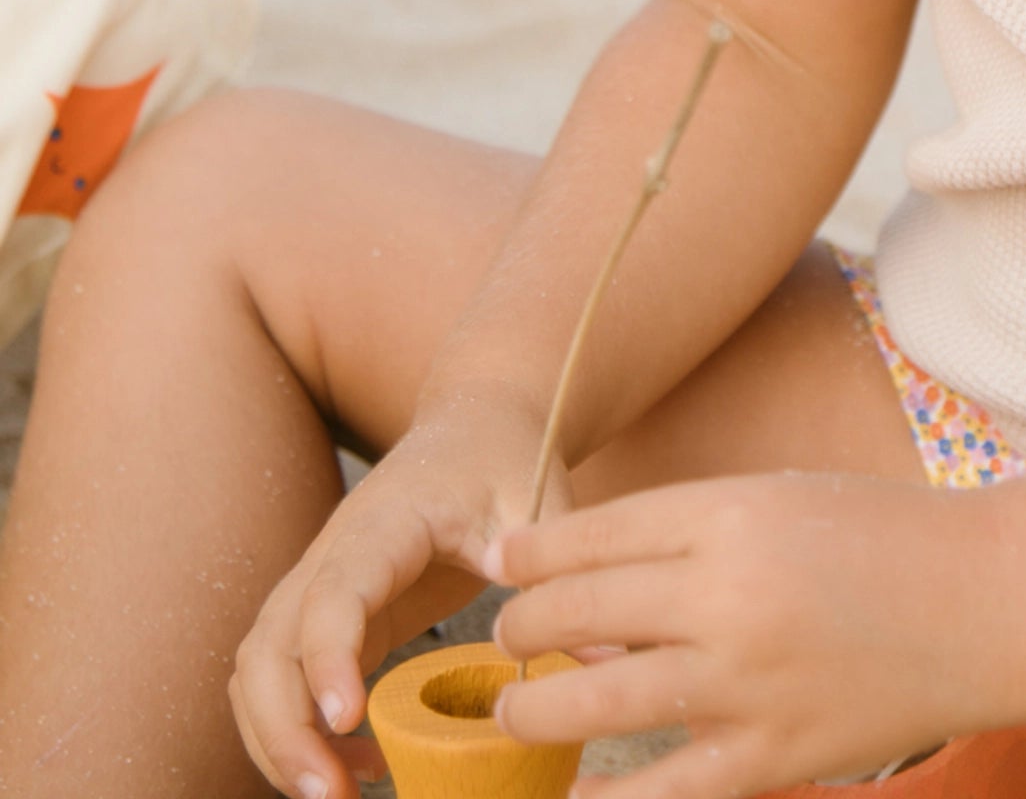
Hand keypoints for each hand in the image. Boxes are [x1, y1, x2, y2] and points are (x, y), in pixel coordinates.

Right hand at [231, 383, 568, 798]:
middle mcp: (331, 556)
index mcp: (381, 524)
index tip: (348, 719)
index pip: (332, 595)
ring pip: (259, 673)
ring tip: (338, 796)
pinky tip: (360, 765)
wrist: (475, 424)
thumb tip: (607, 665)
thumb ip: (558, 575)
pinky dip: (299, 730)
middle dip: (283, 729)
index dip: (328, 659)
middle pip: (268, 649)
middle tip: (329, 796)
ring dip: (278, 740)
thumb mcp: (537, 502)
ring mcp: (320, 587)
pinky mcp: (332, 616)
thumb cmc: (505, 457)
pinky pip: (286, 680)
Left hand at [490, 472, 1011, 798]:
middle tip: (509, 639)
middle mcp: (726, 592)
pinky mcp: (774, 755)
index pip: (587, 535)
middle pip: (572, 614)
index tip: (502, 566)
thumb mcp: (780, 501)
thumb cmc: (883, 538)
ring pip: (592, 703)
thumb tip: (577, 581)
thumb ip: (686, 533)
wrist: (990, 602)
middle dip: (520, 632)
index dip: (529, 555)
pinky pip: (660, 792)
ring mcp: (747, 680)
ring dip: (535, 712)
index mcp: (728, 512)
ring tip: (519, 713)